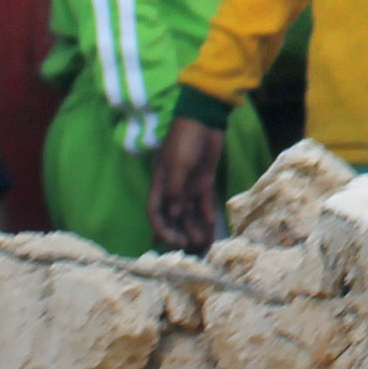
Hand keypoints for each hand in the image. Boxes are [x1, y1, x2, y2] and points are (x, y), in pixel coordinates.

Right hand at [150, 120, 226, 253]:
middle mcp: (173, 189)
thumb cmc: (184, 141)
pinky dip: (207, 215)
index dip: (161, 228)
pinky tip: (212, 227)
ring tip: (202, 243)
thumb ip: (175, 191)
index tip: (170, 241)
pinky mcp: (204, 182)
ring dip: (194, 228)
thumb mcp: (177, 165)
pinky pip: (204, 203)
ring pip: (190, 213)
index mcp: (160, 184)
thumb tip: (175, 214)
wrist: (203, 121)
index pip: (156, 212)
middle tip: (189, 248)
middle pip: (173, 217)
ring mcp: (189, 186)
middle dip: (179, 233)